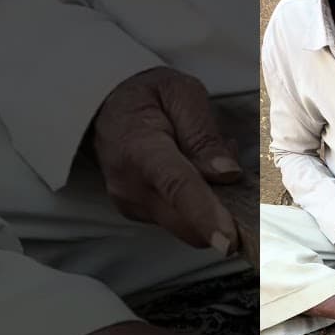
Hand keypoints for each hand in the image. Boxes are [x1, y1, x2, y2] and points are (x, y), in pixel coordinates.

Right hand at [91, 66, 241, 252]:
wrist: (106, 108)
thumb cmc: (148, 97)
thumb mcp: (182, 94)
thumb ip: (204, 134)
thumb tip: (227, 173)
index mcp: (141, 148)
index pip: (177, 187)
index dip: (205, 215)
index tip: (227, 240)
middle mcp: (131, 186)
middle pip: (188, 223)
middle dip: (221, 211)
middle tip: (228, 168)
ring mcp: (132, 205)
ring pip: (189, 226)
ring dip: (210, 205)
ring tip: (204, 162)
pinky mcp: (139, 215)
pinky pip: (181, 221)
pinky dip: (198, 205)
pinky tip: (192, 174)